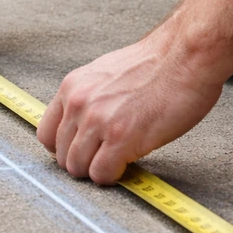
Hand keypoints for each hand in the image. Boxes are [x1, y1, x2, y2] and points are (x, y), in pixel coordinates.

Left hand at [37, 35, 223, 184]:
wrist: (186, 56)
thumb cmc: (156, 64)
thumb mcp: (104, 73)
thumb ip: (88, 99)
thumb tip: (82, 125)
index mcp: (71, 88)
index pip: (46, 134)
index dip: (64, 149)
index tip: (81, 152)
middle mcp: (78, 104)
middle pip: (61, 155)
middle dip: (83, 162)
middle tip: (104, 159)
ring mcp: (97, 122)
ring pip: (78, 168)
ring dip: (97, 171)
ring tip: (117, 162)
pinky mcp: (121, 137)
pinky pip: (102, 173)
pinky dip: (113, 176)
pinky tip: (127, 165)